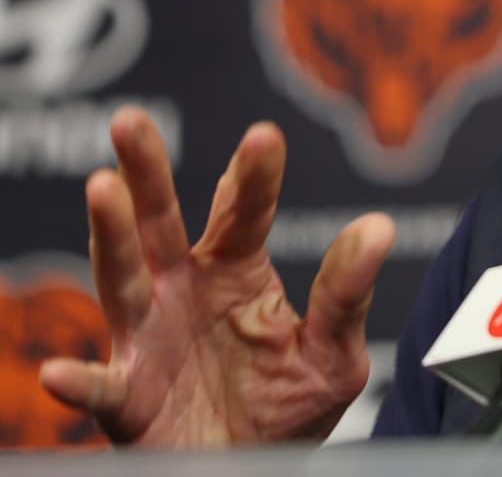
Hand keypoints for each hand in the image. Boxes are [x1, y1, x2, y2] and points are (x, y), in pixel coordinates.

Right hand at [38, 106, 395, 445]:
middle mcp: (182, 291)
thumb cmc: (288, 407)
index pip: (242, 212)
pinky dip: (80, 381)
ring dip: (110, 235)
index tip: (264, 136)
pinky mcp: (128, 398)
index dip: (252, 176)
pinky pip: (100, 388)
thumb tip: (378, 228)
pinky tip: (60, 374)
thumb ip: (347, 294)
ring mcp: (148, 338)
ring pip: (123, 278)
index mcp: (235, 271)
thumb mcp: (333, 352)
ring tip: (102, 188)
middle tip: (132, 121)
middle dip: (146, 172)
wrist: (252, 474)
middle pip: (160, 222)